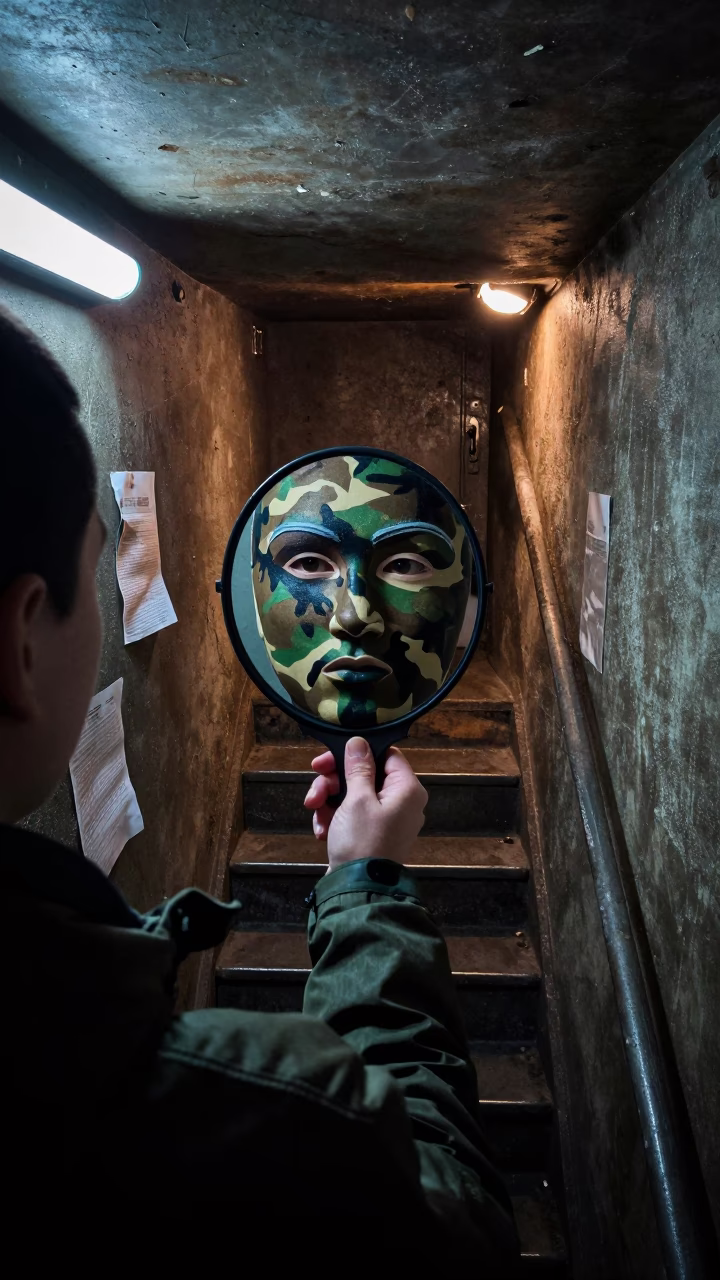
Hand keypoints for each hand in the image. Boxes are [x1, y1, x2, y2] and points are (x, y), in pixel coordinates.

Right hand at [303, 737, 427, 872]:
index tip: (329, 758)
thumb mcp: (357, 800)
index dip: (357, 753)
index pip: (386, 754)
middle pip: (365, 775)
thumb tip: (359, 742)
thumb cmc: (362, 841)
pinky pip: (352, 815)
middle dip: (334, 781)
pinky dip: (334, 818)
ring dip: (329, 801)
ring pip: (353, 794)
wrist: (357, 891)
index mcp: (407, 789)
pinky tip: (321, 831)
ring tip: (314, 813)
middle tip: (315, 786)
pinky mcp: (371, 834)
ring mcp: (387, 819)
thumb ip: (358, 768)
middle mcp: (401, 802)